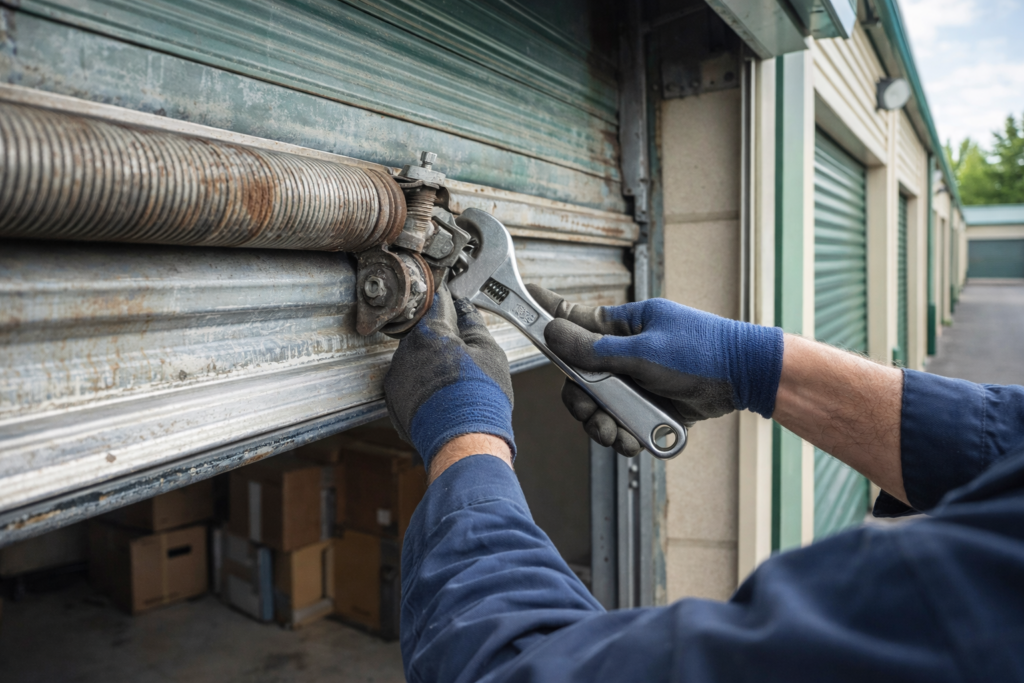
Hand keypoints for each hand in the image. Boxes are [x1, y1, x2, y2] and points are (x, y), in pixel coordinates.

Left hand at [384, 285, 514, 470]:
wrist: (464, 440)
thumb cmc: (480, 396)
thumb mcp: (489, 352)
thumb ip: (474, 324)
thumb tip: (466, 307)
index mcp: (430, 332)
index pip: (437, 303)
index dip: (450, 300)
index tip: (456, 301)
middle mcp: (405, 351)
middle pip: (424, 334)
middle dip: (442, 339)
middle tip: (465, 355)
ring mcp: (396, 377)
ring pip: (414, 359)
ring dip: (430, 363)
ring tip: (455, 381)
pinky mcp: (393, 400)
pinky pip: (408, 383)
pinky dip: (422, 386)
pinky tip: (442, 396)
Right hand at [526, 284, 783, 455]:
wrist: (747, 378)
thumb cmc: (702, 351)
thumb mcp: (644, 351)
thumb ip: (596, 349)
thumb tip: (553, 331)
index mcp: (622, 326)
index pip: (574, 321)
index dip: (547, 319)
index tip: (522, 310)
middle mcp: (625, 352)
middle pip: (581, 380)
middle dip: (585, 406)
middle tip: (595, 417)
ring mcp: (637, 379)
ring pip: (601, 407)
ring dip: (605, 427)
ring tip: (620, 437)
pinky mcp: (650, 404)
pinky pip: (623, 422)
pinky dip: (625, 435)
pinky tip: (635, 441)